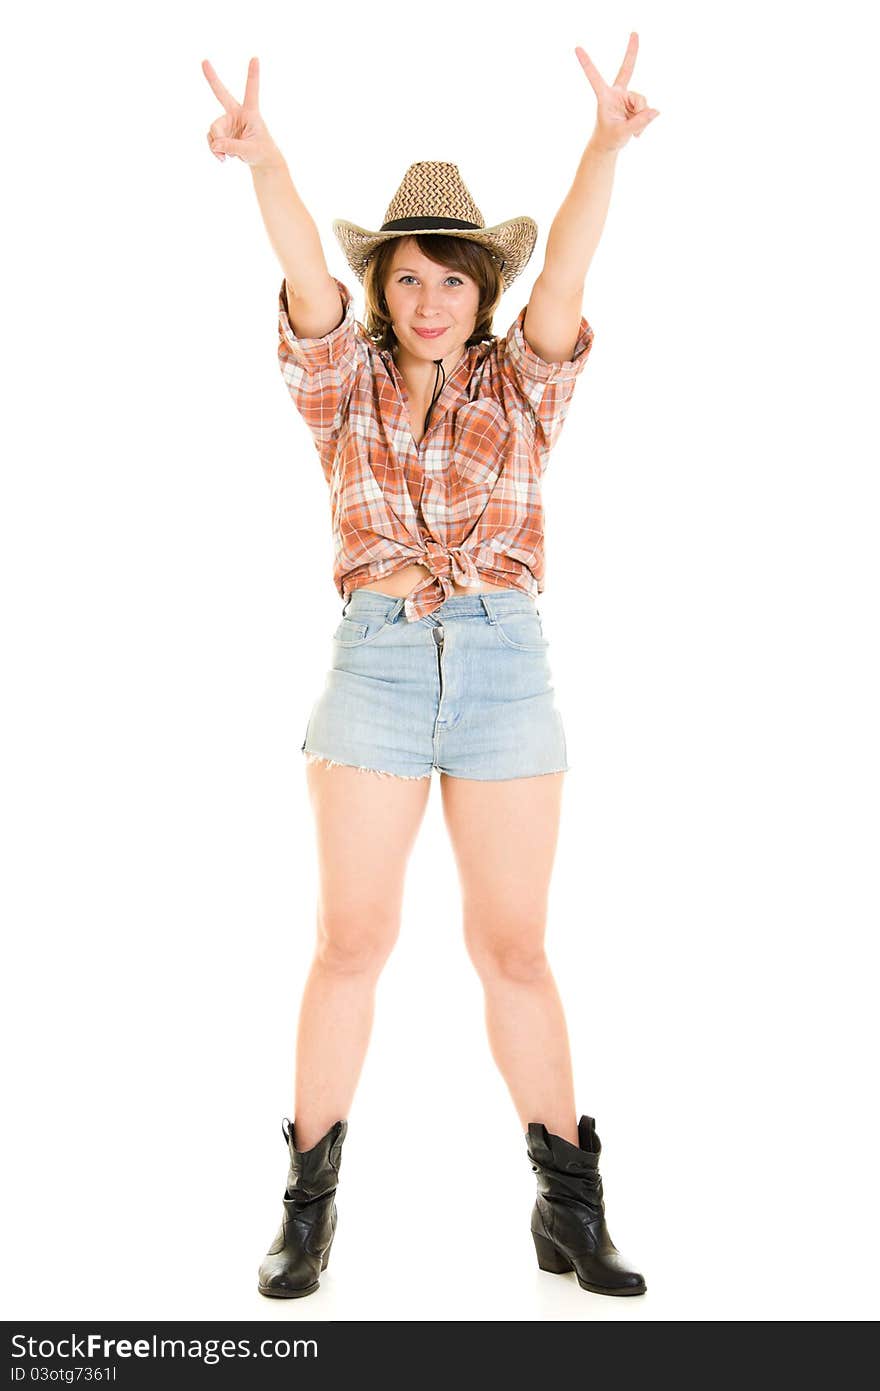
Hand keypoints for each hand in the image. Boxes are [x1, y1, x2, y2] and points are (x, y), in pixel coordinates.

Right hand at [202, 56, 282, 167]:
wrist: (259, 159)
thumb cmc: (261, 151)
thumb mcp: (250, 151)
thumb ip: (233, 147)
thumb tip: (215, 144)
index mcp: (250, 112)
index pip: (251, 91)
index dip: (252, 75)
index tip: (255, 57)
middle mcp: (236, 113)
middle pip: (221, 94)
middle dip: (212, 78)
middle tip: (204, 61)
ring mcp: (227, 122)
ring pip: (214, 130)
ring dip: (217, 146)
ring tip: (226, 157)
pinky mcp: (220, 132)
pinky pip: (211, 140)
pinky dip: (214, 150)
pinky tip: (222, 158)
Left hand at [574, 32, 659, 152]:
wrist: (609, 145)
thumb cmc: (608, 139)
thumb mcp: (621, 134)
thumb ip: (638, 123)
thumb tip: (655, 111)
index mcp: (605, 97)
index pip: (595, 78)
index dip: (587, 64)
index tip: (577, 48)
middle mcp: (617, 93)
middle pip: (627, 69)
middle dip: (632, 51)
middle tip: (635, 33)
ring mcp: (627, 97)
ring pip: (642, 101)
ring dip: (641, 118)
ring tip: (634, 130)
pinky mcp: (635, 104)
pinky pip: (647, 110)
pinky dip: (644, 122)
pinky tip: (637, 131)